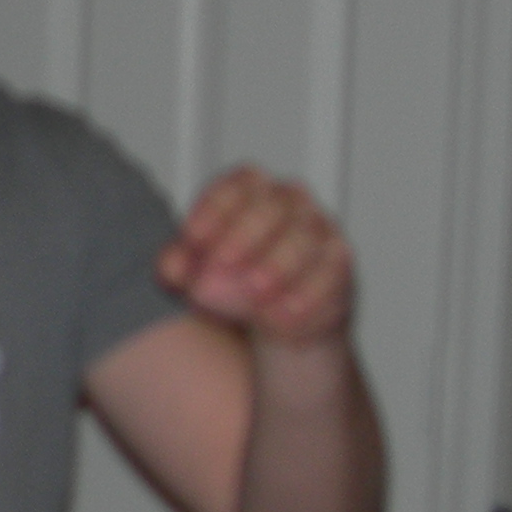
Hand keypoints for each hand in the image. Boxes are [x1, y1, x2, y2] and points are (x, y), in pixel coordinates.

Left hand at [158, 167, 354, 344]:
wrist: (274, 325)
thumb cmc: (230, 284)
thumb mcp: (196, 274)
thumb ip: (180, 266)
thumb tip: (172, 268)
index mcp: (252, 193)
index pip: (237, 185)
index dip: (214, 209)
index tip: (192, 238)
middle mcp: (291, 205)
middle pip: (271, 208)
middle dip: (242, 238)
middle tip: (218, 271)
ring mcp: (320, 234)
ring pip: (304, 240)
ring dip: (276, 267)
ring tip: (252, 295)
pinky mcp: (339, 269)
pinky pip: (329, 277)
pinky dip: (304, 298)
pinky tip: (280, 316)